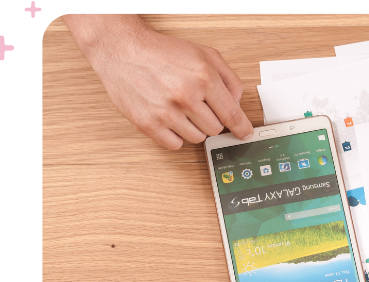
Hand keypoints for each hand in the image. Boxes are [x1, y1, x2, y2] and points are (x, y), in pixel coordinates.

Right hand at [63, 15, 253, 149]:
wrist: (123, 50)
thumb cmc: (163, 52)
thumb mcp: (205, 54)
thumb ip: (229, 78)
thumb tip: (237, 103)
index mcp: (204, 78)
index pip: (231, 114)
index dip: (241, 128)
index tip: (245, 134)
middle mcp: (185, 96)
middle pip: (215, 128)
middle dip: (211, 119)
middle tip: (198, 105)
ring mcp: (166, 112)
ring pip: (197, 139)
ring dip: (194, 127)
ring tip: (181, 109)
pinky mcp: (147, 124)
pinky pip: (175, 145)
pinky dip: (176, 136)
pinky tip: (170, 119)